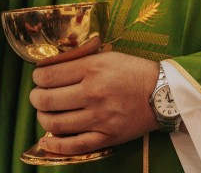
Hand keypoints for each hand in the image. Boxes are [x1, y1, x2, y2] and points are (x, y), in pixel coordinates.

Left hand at [29, 38, 159, 154]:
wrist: (164, 92)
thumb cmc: (133, 71)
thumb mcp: (105, 55)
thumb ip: (78, 59)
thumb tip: (48, 66)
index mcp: (92, 69)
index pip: (47, 75)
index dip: (37, 77)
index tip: (39, 77)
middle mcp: (93, 93)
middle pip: (46, 100)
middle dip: (36, 98)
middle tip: (38, 96)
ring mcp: (99, 118)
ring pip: (55, 123)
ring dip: (42, 118)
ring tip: (45, 113)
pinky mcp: (107, 137)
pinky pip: (74, 146)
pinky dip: (55, 145)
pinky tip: (46, 141)